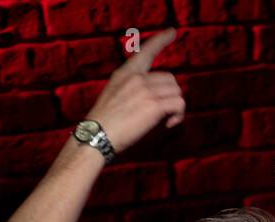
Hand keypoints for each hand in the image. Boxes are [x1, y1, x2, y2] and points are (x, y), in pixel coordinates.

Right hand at [83, 27, 184, 154]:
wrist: (96, 136)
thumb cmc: (104, 124)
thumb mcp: (113, 95)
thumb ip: (132, 89)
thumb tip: (155, 96)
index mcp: (125, 73)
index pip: (146, 50)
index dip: (161, 40)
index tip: (172, 31)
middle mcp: (136, 78)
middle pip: (170, 78)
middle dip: (170, 96)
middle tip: (164, 112)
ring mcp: (145, 90)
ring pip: (177, 91)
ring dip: (175, 107)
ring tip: (165, 120)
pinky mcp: (154, 105)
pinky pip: (179, 104)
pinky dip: (178, 116)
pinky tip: (168, 124)